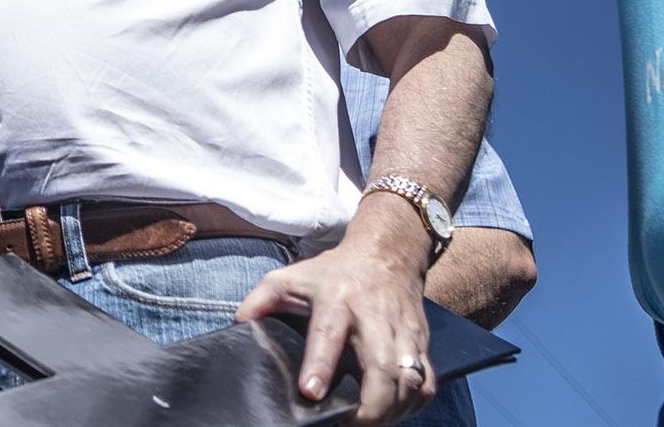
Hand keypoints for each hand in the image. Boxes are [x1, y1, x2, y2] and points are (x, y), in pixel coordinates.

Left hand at [234, 238, 435, 425]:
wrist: (386, 254)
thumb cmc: (332, 273)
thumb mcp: (289, 277)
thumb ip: (260, 301)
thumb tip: (237, 328)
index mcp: (337, 299)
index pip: (328, 333)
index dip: (320, 365)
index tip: (310, 392)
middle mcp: (374, 317)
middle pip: (383, 367)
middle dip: (372, 406)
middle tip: (351, 426)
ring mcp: (403, 332)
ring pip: (410, 380)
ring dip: (393, 411)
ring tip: (367, 424)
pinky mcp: (422, 344)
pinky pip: (426, 383)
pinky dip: (413, 406)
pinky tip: (394, 415)